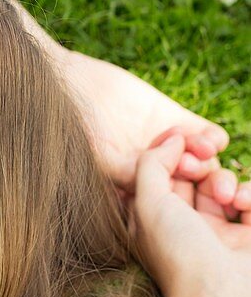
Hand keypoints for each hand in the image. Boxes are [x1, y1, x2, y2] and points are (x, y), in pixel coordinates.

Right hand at [61, 50, 245, 216]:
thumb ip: (128, 179)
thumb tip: (153, 198)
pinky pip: (205, 134)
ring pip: (203, 162)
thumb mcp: (102, 160)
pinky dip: (212, 139)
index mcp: (137, 190)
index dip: (189, 213)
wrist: (77, 84)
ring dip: (209, 164)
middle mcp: (155, 170)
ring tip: (202, 158)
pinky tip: (207, 141)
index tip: (196, 212)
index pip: (170, 209)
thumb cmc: (78, 127)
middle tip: (219, 192)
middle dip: (207, 190)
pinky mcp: (174, 118)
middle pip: (193, 188)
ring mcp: (166, 144)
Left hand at [127, 130, 250, 296]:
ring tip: (227, 196)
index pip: (160, 174)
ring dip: (225, 180)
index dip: (170, 153)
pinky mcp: (248, 238)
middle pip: (192, 176)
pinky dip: (249, 194)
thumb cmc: (178, 253)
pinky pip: (249, 200)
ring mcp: (218, 232)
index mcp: (154, 220)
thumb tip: (172, 139)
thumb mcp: (147, 203)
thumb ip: (151, 164)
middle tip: (204, 161)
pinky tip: (243, 205)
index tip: (180, 139)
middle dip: (200, 163)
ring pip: (223, 185)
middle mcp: (184, 226)